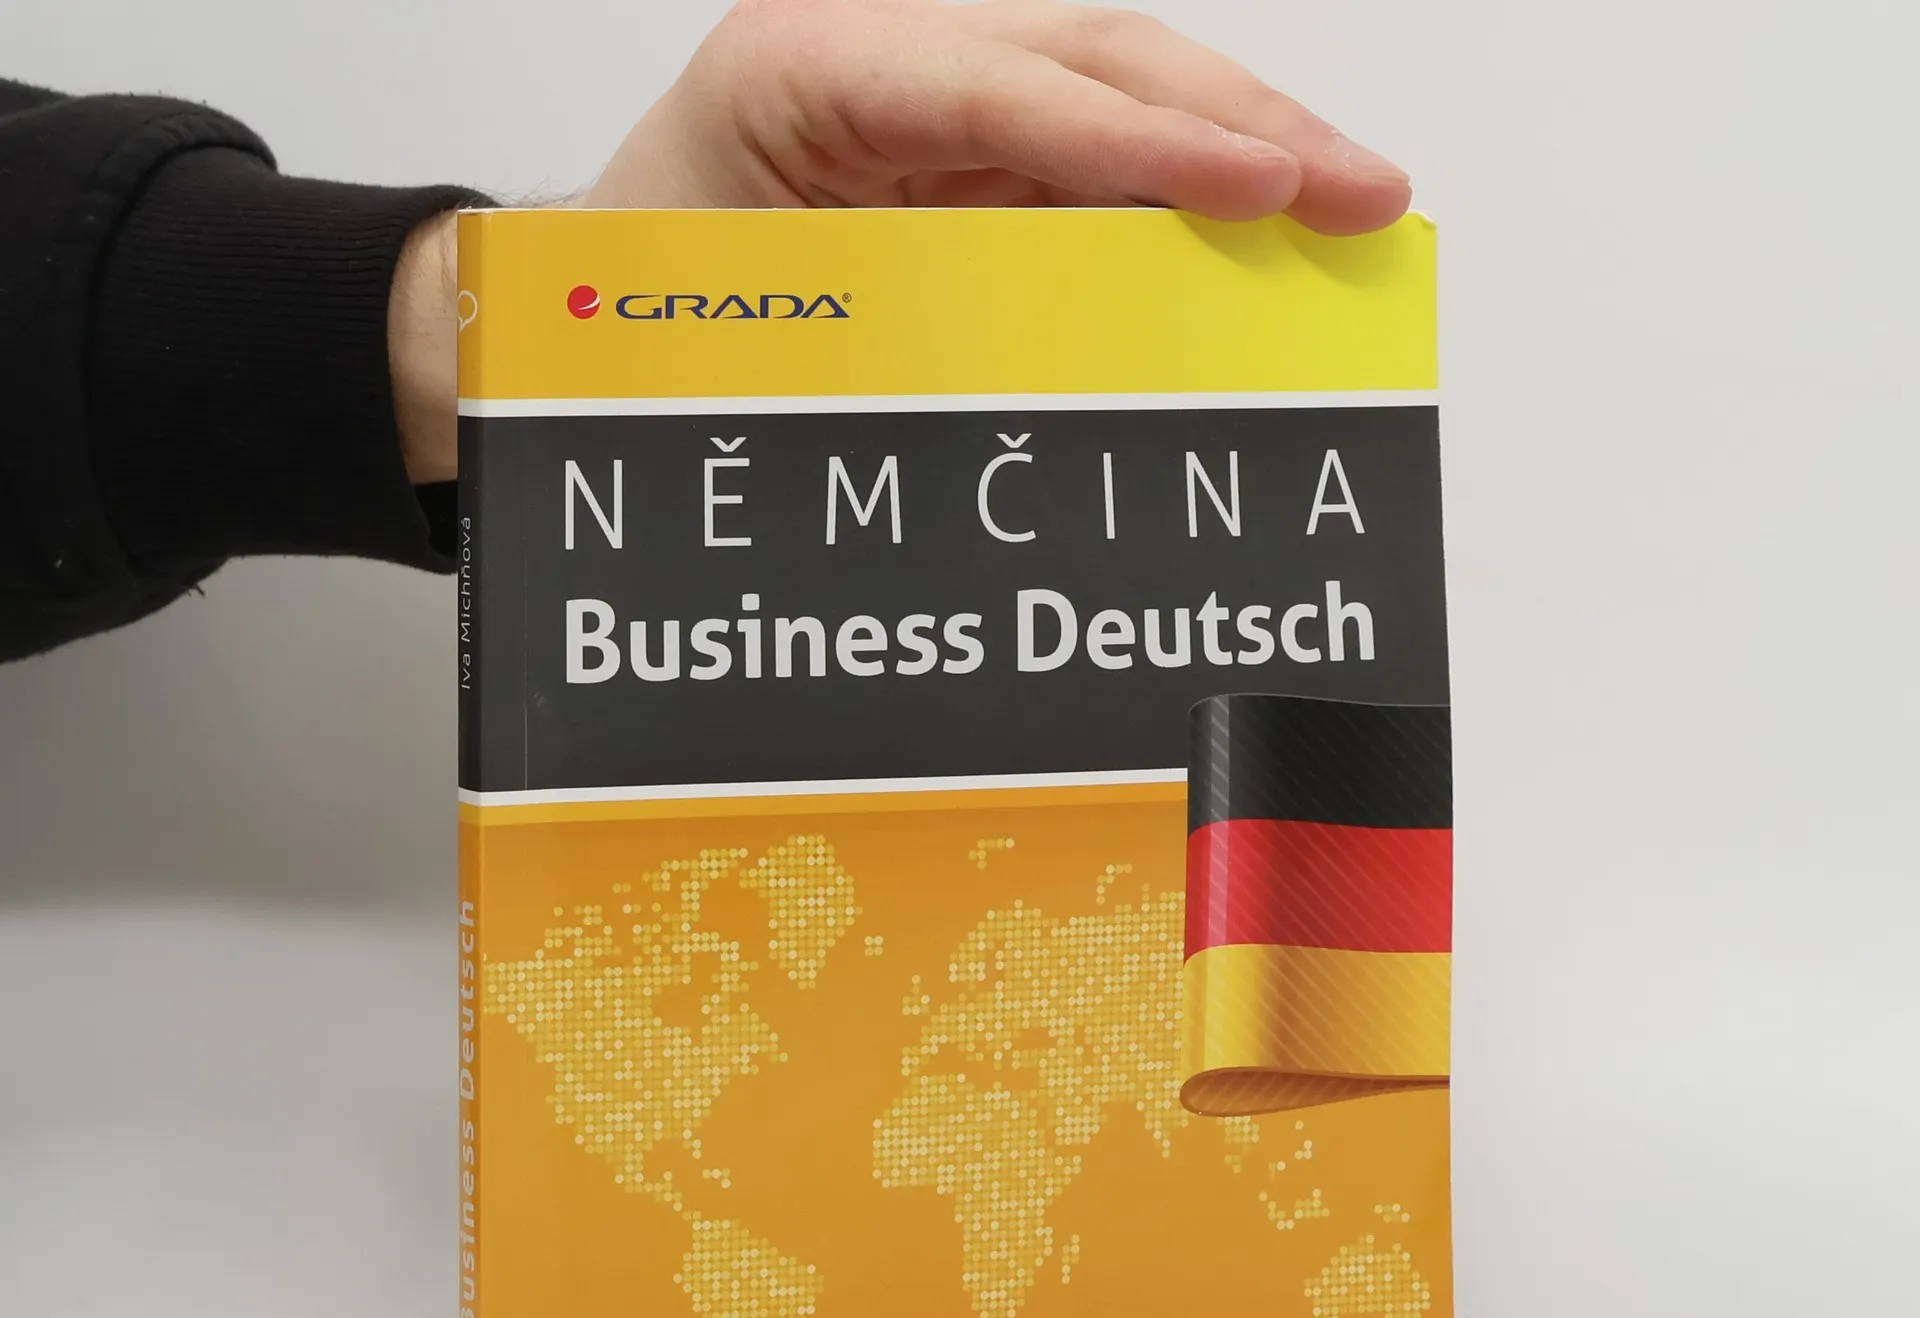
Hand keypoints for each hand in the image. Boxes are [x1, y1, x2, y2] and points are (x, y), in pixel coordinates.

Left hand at [392, 0, 1411, 483]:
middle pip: (1092, 57)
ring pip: (1113, 92)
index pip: (1001, 87)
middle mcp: (879, 52)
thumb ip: (882, 333)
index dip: (1143, 140)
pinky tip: (1261, 226)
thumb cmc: (636, 321)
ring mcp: (930, 92)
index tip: (1262, 190)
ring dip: (1238, 149)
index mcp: (800, 68)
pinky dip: (1184, 191)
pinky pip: (1091, 154)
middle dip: (1241, 126)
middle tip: (1361, 195)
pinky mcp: (963, 145)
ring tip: (1348, 206)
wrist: (578, 318)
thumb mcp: (737, 332)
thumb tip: (1050, 382)